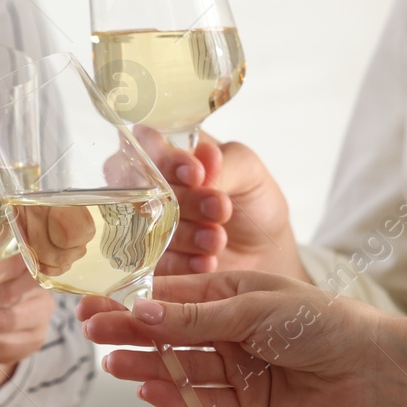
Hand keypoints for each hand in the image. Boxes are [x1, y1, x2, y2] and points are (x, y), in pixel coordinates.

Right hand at [76, 271, 389, 406]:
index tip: (97, 305)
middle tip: (92, 334)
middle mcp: (231, 329)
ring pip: (181, 367)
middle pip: (170, 333)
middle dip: (130, 332)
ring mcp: (238, 367)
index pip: (171, 296)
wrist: (373, 369)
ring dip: (147, 364)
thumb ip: (194, 316)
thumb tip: (142, 311)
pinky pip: (203, 401)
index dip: (133, 301)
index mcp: (231, 292)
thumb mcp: (251, 308)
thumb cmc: (323, 321)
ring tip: (111, 363)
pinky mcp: (248, 404)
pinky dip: (176, 397)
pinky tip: (147, 388)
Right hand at [138, 130, 305, 279]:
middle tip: (219, 208)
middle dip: (185, 201)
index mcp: (169, 149)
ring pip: (147, 226)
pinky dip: (180, 262)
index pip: (149, 144)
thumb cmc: (252, 201)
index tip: (197, 175)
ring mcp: (143, 222)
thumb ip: (226, 165)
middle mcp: (148, 184)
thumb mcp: (249, 173)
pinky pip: (152, 261)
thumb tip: (205, 161)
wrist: (263, 250)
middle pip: (144, 188)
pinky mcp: (148, 258)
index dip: (168, 160)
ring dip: (186, 234)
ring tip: (217, 239)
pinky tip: (205, 262)